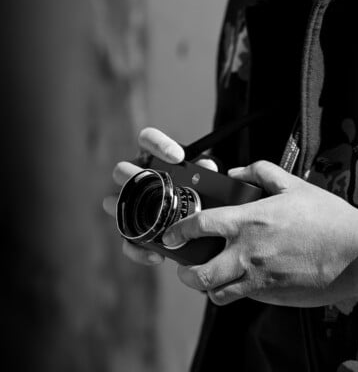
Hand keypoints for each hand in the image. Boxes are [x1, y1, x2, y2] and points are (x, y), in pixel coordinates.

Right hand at [102, 126, 217, 265]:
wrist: (193, 216)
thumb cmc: (194, 190)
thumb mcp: (201, 179)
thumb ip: (204, 172)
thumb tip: (207, 168)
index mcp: (152, 157)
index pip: (147, 139)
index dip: (159, 144)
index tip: (178, 157)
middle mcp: (136, 176)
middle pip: (122, 169)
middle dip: (133, 175)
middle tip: (152, 183)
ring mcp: (130, 202)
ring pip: (114, 200)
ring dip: (124, 208)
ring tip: (142, 218)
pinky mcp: (130, 227)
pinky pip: (127, 239)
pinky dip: (139, 248)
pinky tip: (158, 254)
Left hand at [162, 160, 357, 307]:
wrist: (356, 252)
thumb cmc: (327, 216)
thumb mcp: (294, 184)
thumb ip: (261, 172)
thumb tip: (237, 172)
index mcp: (250, 221)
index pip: (201, 225)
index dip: (180, 231)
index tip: (172, 235)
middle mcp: (249, 253)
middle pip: (201, 274)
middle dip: (186, 272)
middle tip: (185, 266)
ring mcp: (260, 279)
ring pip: (218, 294)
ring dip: (209, 287)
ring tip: (211, 278)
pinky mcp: (273, 296)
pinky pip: (244, 298)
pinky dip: (236, 292)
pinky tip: (243, 279)